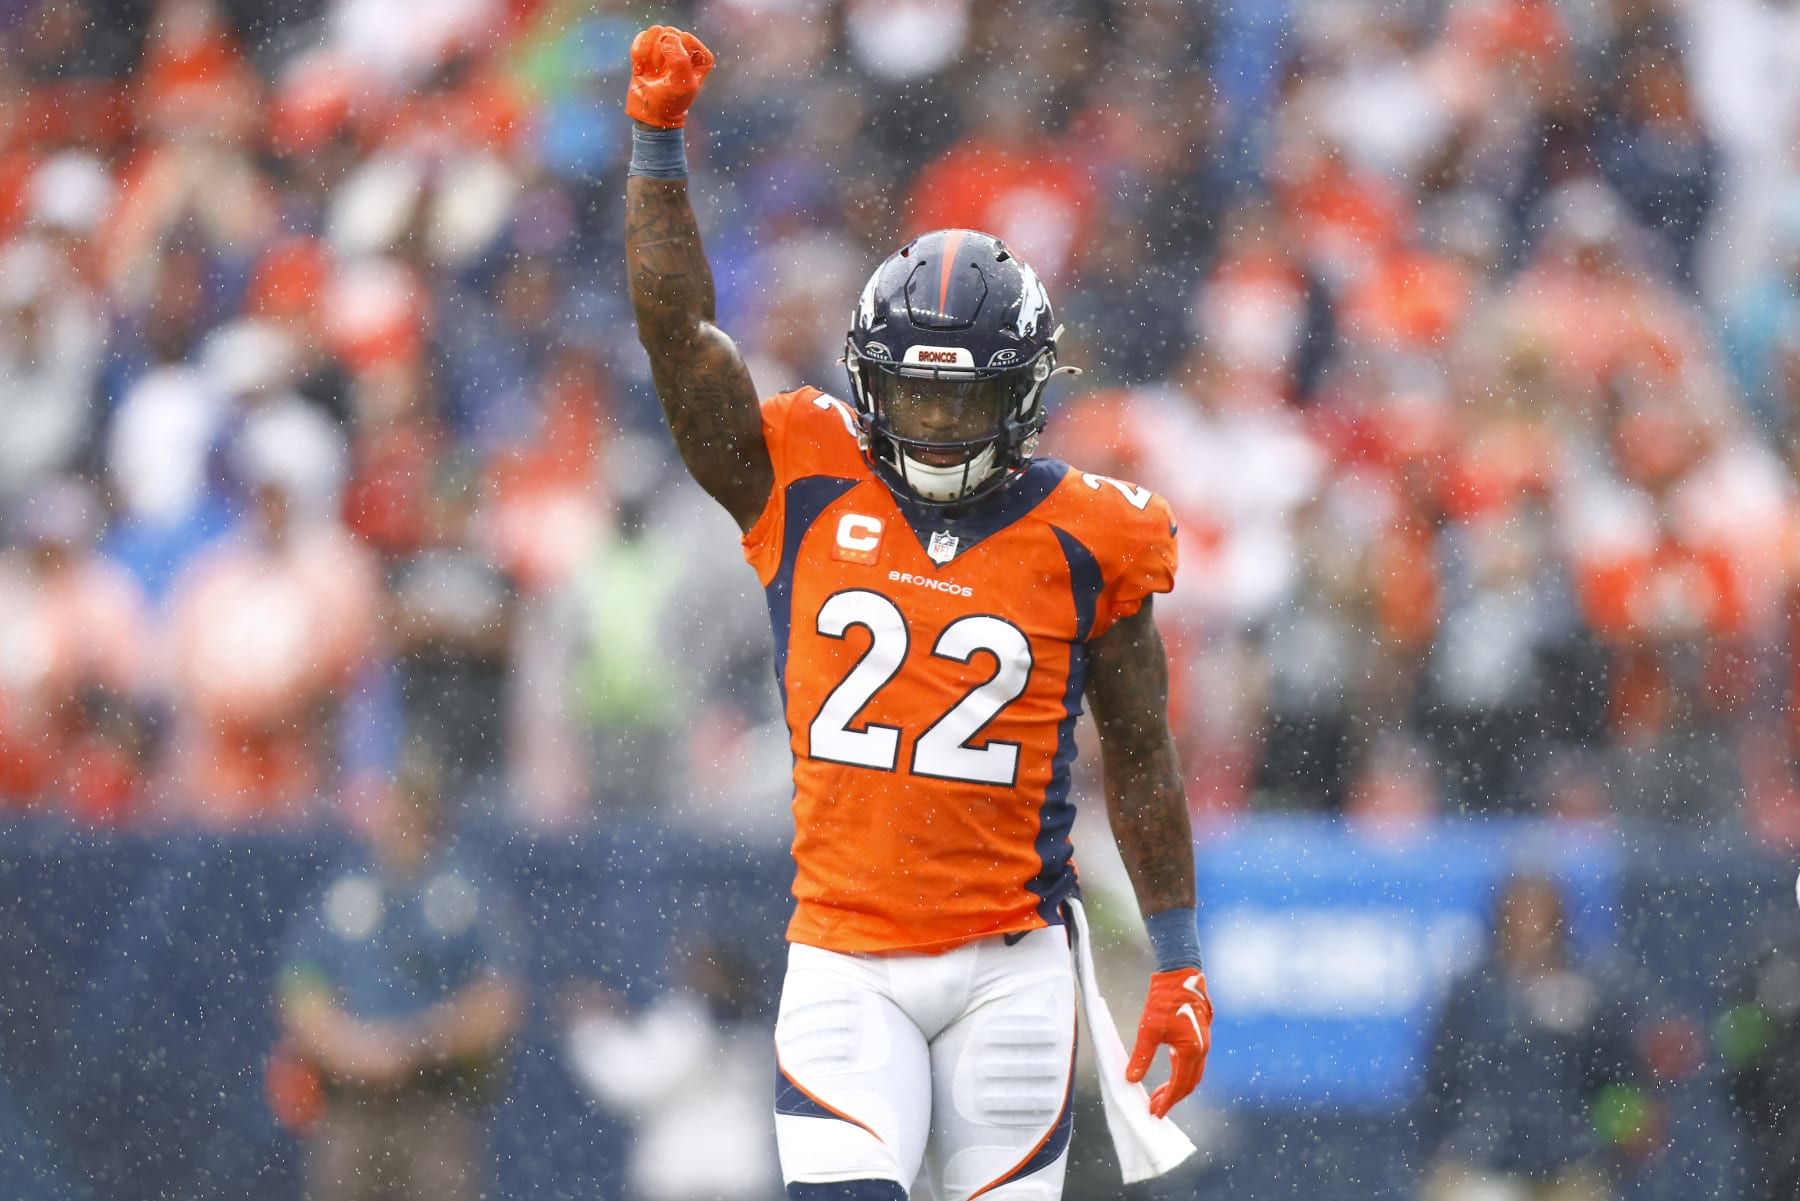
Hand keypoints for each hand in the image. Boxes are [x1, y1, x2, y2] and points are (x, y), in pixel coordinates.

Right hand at [627, 25, 714, 128]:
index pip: (685, 38)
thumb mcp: (682, 84)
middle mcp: (686, 48)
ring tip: (650, 71)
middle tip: (659, 74)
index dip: (674, 56)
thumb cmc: (671, 102)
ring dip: (647, 53)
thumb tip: (667, 38)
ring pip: (654, 31)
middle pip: (669, 32)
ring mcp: (668, 46)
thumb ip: (680, 59)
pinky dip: (637, 53)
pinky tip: (640, 69)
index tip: (671, 75)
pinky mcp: (650, 47)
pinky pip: (642, 36)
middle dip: (659, 55)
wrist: (651, 113)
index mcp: (701, 56)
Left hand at [1125, 970, 1212, 1118]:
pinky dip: (1180, 1073)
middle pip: (1189, 1083)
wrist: (1181, 975)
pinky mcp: (1199, 1036)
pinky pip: (1191, 1062)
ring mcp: (1203, 1043)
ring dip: (1176, 1087)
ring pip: (1192, 1074)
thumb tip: (1131, 1079)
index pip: (1180, 1086)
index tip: (1156, 1113)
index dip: (1168, 1101)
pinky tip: (1168, 1074)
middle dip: (1172, 1098)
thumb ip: (1141, 1057)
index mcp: (1192, 1051)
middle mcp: (1202, 1050)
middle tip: (1154, 1108)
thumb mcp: (1149, 1030)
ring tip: (1158, 1096)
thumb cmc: (1165, 1000)